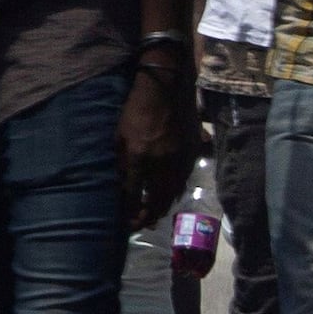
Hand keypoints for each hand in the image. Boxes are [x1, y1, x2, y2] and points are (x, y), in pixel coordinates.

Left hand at [122, 59, 194, 225]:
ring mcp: (179, 158)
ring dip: (163, 207)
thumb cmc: (136, 109)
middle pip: (157, 199)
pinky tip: (170, 197)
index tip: (126, 221)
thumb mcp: (120, 135)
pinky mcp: (192, 153)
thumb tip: (122, 186)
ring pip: (173, 192)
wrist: (166, 87)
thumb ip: (121, 162)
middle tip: (142, 225)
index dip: (129, 212)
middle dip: (148, 216)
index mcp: (139, 156)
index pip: (133, 194)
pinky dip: (175, 193)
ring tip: (155, 216)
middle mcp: (161, 162)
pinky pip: (183, 180)